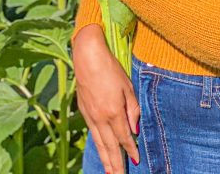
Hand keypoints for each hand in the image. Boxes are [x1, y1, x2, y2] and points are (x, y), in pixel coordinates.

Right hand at [74, 24, 139, 171]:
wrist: (87, 57)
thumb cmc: (110, 68)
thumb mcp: (127, 86)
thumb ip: (132, 109)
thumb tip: (134, 129)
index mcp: (114, 111)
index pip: (124, 137)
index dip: (130, 150)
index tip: (136, 161)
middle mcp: (100, 118)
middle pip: (109, 146)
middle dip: (115, 164)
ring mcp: (90, 117)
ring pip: (99, 144)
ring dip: (105, 160)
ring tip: (109, 173)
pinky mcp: (84, 113)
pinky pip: (92, 135)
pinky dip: (97, 147)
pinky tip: (100, 151)